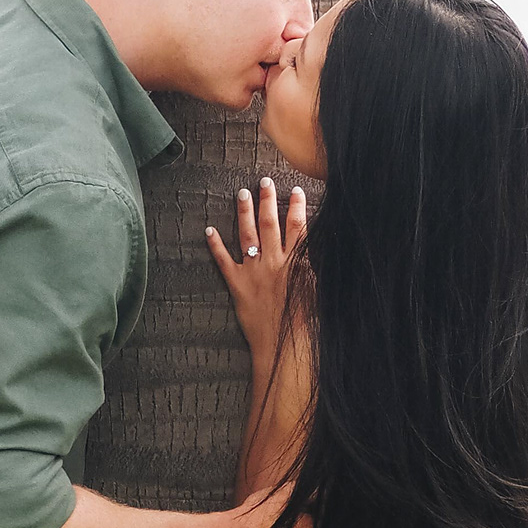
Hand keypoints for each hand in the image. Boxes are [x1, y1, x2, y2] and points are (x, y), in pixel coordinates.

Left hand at [204, 176, 305, 355]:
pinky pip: (223, 260)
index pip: (298, 227)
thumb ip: (315, 268)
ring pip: (248, 234)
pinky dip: (215, 245)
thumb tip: (317, 250)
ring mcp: (254, 271)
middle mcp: (275, 262)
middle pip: (271, 223)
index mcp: (297, 263)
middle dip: (268, 200)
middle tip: (265, 181)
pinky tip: (209, 230)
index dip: (297, 206)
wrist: (283, 345)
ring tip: (242, 193)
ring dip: (244, 212)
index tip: (297, 191)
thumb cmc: (305, 323)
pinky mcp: (237, 285)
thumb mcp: (318, 291)